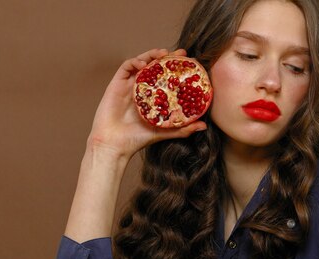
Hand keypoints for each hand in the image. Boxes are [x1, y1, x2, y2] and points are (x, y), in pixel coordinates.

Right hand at [87, 48, 206, 159]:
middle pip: (155, 67)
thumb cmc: (137, 140)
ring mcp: (129, 85)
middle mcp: (141, 89)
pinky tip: (145, 65)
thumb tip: (204, 126)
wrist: (115, 144)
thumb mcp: (164, 132)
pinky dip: (136, 61)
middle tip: (181, 53)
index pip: (166, 78)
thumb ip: (183, 129)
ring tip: (163, 54)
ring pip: (141, 62)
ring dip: (152, 55)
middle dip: (167, 57)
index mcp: (152, 98)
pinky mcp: (116, 84)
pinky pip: (126, 67)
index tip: (190, 63)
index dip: (177, 69)